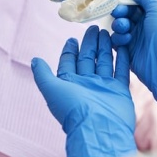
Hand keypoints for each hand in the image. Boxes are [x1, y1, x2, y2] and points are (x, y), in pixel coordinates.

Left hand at [31, 26, 136, 156]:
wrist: (99, 129)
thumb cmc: (73, 109)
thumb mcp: (52, 89)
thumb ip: (43, 74)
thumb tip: (34, 60)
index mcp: (69, 84)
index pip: (69, 62)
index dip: (70, 50)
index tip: (72, 38)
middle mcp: (86, 84)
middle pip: (87, 59)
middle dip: (89, 43)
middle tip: (94, 27)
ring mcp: (103, 86)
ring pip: (104, 62)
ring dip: (104, 47)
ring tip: (107, 31)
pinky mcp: (119, 90)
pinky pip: (121, 70)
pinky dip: (121, 58)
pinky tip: (121, 45)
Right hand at [111, 0, 156, 130]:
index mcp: (156, 12)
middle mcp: (146, 24)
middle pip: (126, 11)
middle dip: (120, 9)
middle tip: (118, 11)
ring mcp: (137, 38)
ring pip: (119, 25)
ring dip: (119, 23)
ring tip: (124, 28)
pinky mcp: (129, 51)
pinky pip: (117, 40)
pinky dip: (119, 38)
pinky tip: (125, 40)